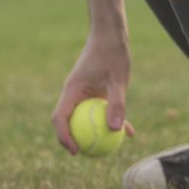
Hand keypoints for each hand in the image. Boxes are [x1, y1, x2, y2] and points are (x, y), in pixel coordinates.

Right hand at [50, 27, 133, 154]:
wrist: (110, 34)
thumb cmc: (112, 53)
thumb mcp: (117, 80)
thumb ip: (116, 104)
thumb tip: (115, 130)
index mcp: (71, 90)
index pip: (60, 118)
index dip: (64, 137)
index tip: (76, 151)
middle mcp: (73, 92)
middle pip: (66, 121)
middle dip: (73, 139)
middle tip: (86, 154)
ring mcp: (82, 92)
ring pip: (82, 117)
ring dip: (92, 132)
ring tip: (106, 148)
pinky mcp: (93, 90)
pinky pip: (98, 110)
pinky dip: (109, 120)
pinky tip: (128, 131)